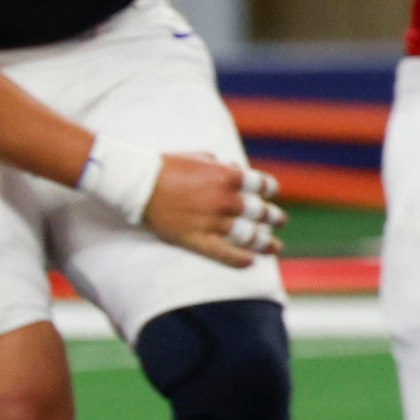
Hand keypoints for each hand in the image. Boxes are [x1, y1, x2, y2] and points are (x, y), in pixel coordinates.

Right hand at [81, 141, 282, 267]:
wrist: (139, 183)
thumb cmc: (166, 166)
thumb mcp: (198, 157)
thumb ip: (220, 164)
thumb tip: (235, 168)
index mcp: (227, 177)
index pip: (261, 184)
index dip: (270, 189)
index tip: (271, 194)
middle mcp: (224, 200)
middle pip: (260, 211)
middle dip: (274, 217)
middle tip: (280, 222)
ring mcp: (212, 221)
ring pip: (248, 235)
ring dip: (266, 243)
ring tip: (275, 248)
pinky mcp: (196, 239)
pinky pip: (225, 254)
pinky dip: (241, 260)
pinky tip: (251, 262)